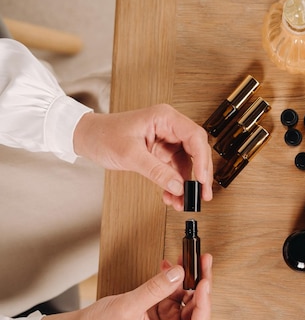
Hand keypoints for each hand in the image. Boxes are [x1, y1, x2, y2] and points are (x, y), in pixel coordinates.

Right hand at [35, 254, 212, 319]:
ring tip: (189, 259)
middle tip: (204, 263)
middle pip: (196, 309)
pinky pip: (173, 293)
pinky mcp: (158, 311)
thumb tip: (178, 273)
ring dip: (188, 279)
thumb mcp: (129, 306)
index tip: (204, 282)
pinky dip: (173, 279)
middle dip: (200, 285)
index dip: (204, 304)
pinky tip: (171, 266)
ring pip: (186, 299)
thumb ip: (155, 289)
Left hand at [72, 104, 212, 209]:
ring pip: (187, 164)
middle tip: (201, 194)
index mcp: (165, 118)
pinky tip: (172, 196)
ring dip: (186, 184)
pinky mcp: (161, 152)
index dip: (203, 159)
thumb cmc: (103, 135)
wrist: (86, 138)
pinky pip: (175, 170)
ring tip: (183, 201)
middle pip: (196, 151)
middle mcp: (169, 128)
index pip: (195, 136)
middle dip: (200, 175)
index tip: (202, 179)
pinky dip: (175, 185)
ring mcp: (166, 141)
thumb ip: (156, 171)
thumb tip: (178, 186)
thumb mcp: (130, 155)